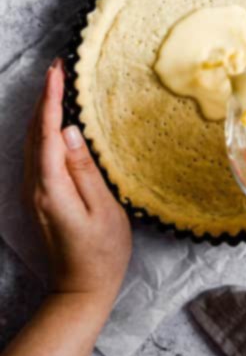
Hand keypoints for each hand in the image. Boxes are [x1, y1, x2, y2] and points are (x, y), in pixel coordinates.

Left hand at [23, 59, 131, 310]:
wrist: (81, 289)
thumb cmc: (102, 251)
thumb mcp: (103, 209)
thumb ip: (85, 169)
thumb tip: (71, 131)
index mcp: (50, 188)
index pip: (48, 132)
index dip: (51, 99)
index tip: (57, 71)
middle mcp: (35, 187)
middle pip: (34, 132)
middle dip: (44, 96)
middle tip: (57, 66)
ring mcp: (33, 192)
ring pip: (32, 141)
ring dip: (42, 110)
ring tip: (55, 83)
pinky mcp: (38, 196)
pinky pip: (36, 152)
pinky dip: (43, 128)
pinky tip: (53, 119)